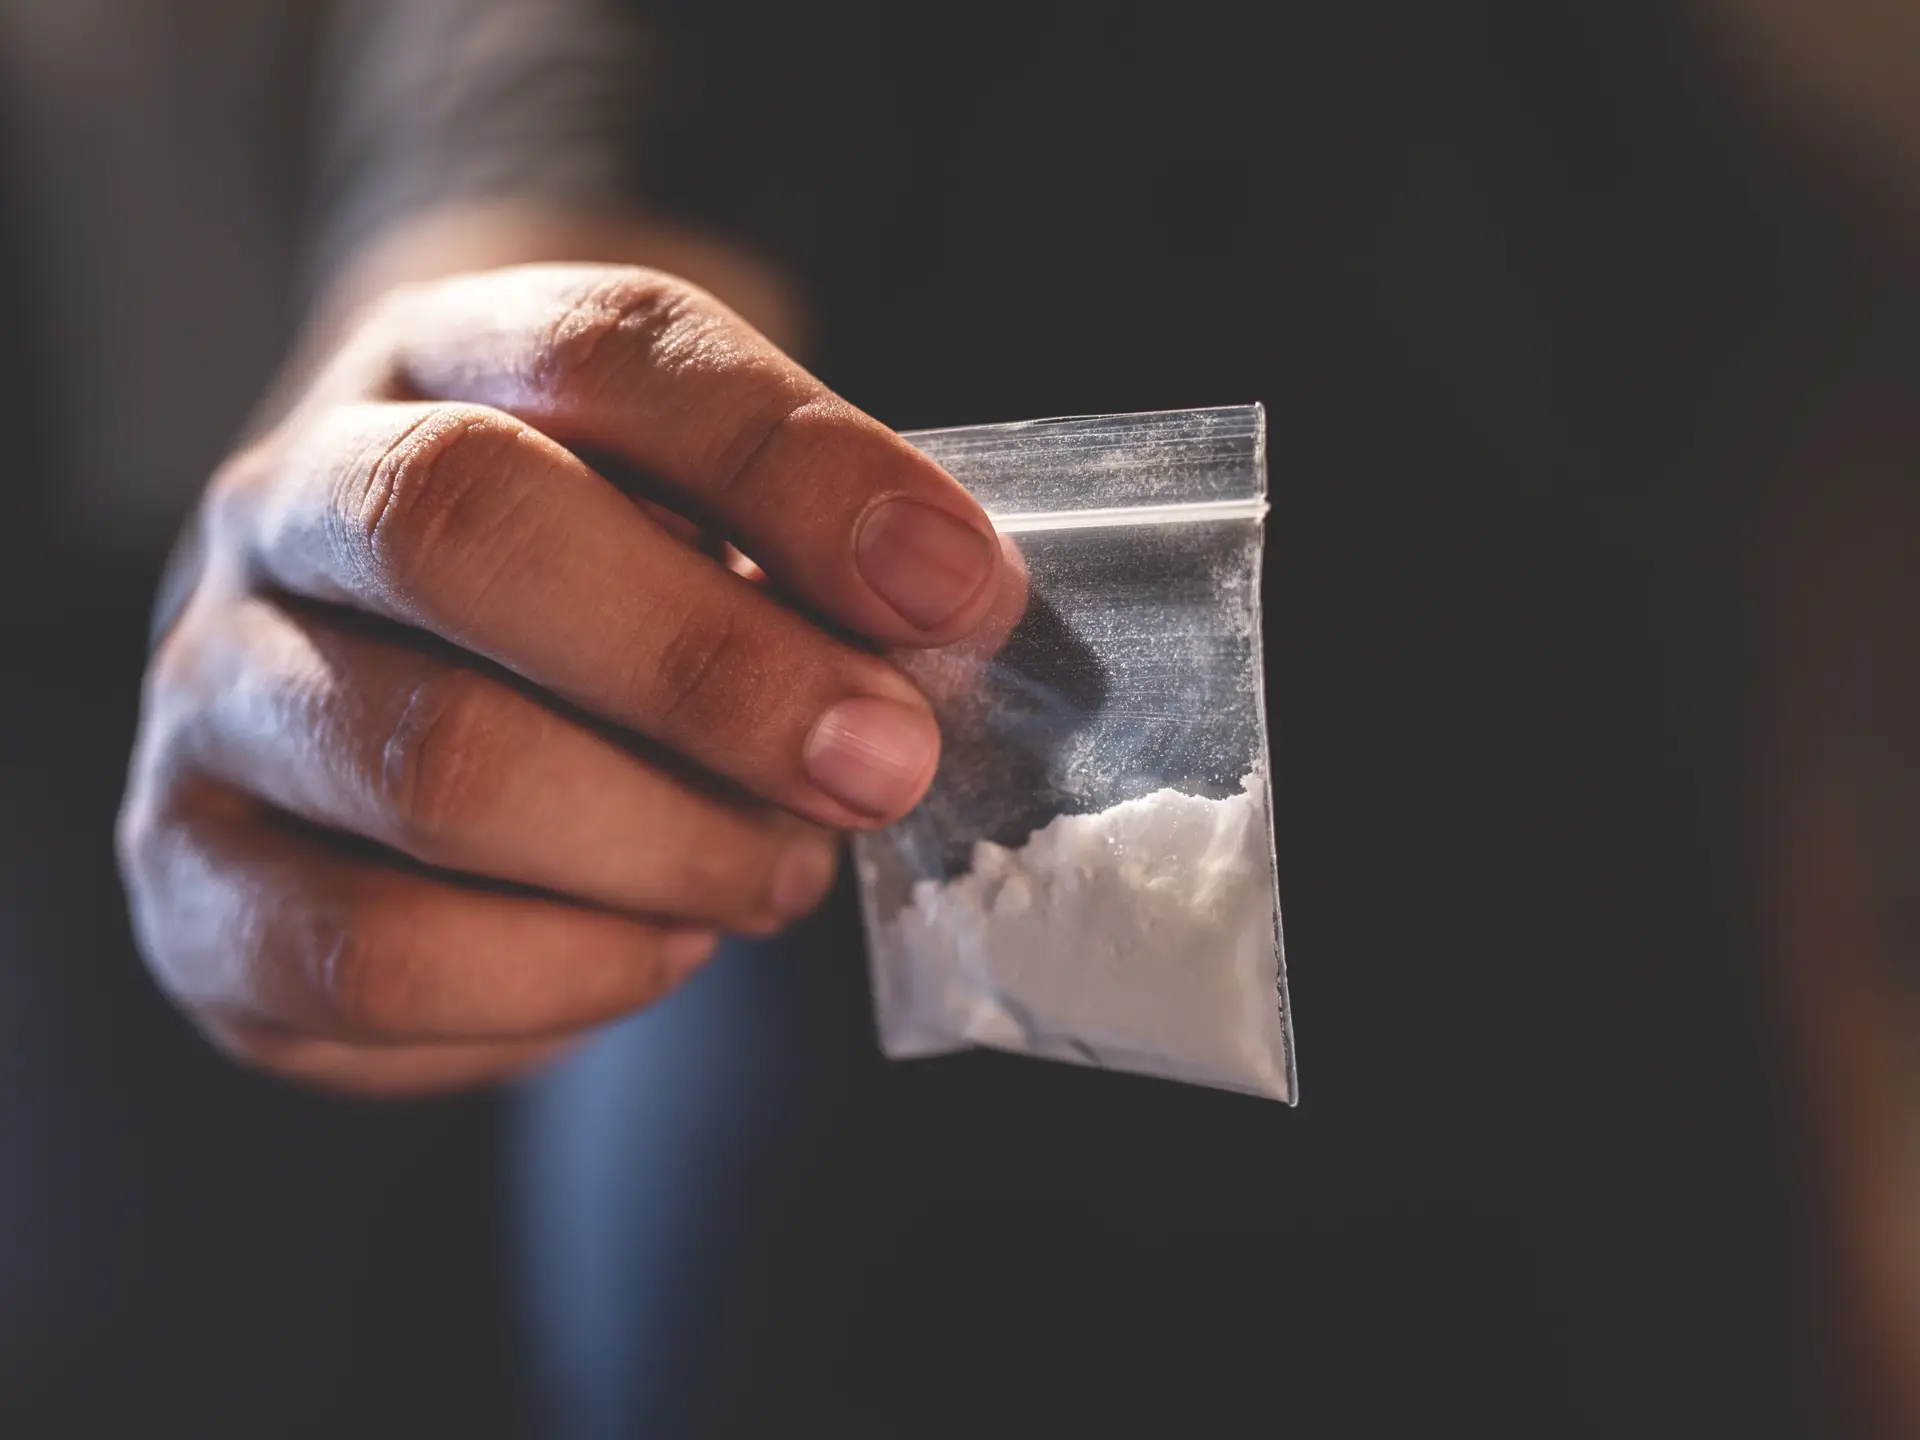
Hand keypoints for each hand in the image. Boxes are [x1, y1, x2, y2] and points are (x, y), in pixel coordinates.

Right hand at [119, 264, 1002, 1095]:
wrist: (398, 671)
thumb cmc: (596, 594)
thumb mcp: (703, 517)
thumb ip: (807, 546)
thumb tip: (947, 612)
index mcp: (436, 361)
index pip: (605, 350)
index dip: (794, 466)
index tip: (954, 588)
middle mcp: (286, 503)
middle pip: (463, 528)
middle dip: (714, 669)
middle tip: (877, 764)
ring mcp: (213, 692)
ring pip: (429, 762)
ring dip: (663, 844)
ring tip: (778, 871)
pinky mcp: (195, 881)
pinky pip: (372, 953)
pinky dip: (568, 972)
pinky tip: (657, 946)